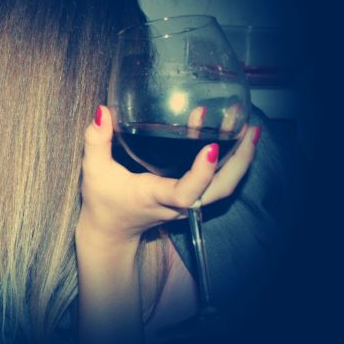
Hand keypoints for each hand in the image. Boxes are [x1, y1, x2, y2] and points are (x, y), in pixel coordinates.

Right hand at [78, 105, 259, 245]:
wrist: (110, 231)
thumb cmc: (102, 201)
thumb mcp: (94, 170)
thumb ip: (96, 141)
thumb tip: (103, 111)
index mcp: (155, 196)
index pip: (184, 192)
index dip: (201, 173)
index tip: (211, 147)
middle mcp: (177, 205)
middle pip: (219, 190)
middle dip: (239, 161)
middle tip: (250, 130)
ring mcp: (187, 205)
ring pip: (224, 188)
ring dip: (240, 161)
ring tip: (250, 130)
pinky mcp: (191, 200)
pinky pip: (217, 185)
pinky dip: (230, 164)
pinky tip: (233, 140)